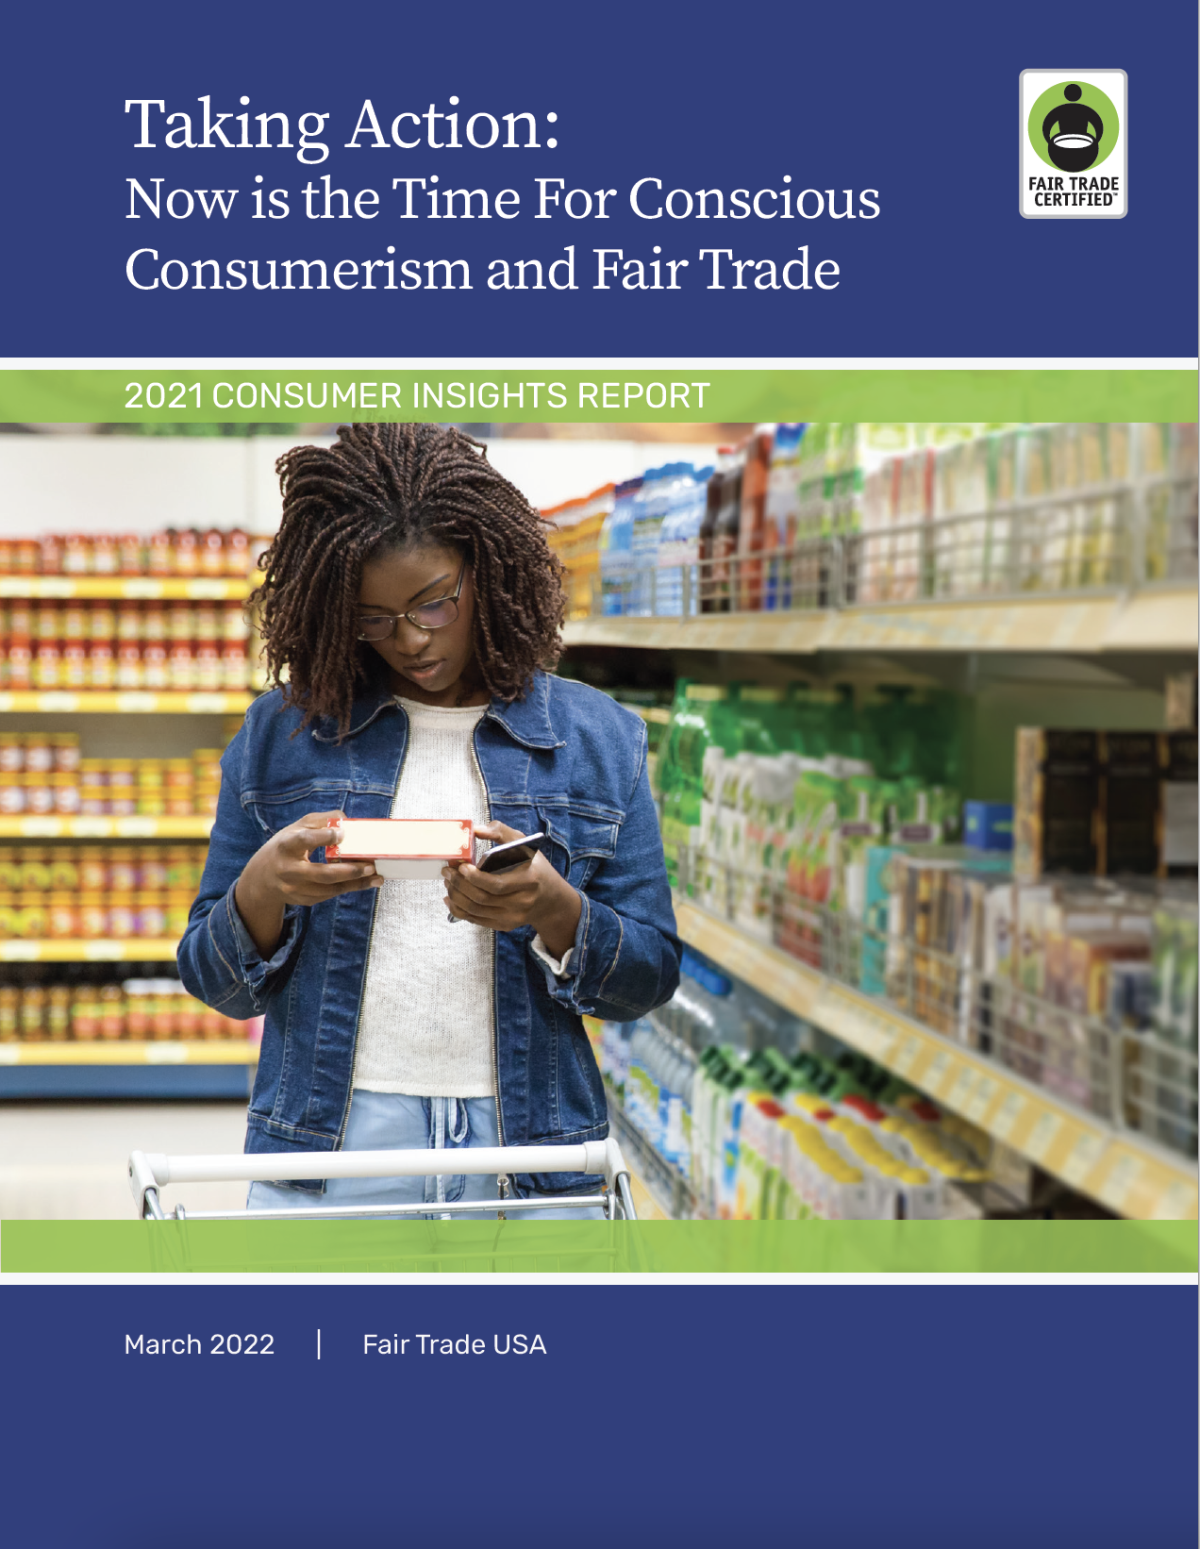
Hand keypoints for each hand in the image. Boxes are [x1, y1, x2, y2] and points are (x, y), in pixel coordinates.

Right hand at [235, 810, 383, 955]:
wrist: (262, 879)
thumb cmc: (285, 847)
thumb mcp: (296, 828)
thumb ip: (320, 821)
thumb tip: (346, 820)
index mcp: (285, 846)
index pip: (303, 841)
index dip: (321, 837)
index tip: (341, 834)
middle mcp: (289, 870)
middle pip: (321, 873)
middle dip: (348, 871)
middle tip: (370, 865)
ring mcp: (295, 888)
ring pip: (329, 889)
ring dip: (355, 884)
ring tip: (376, 877)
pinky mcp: (304, 900)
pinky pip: (329, 895)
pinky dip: (348, 888)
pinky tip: (365, 882)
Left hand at [443, 821, 581, 957]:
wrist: (551, 899)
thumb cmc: (534, 867)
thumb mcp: (525, 844)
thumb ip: (501, 832)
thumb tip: (475, 830)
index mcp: (529, 880)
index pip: (496, 884)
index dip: (474, 878)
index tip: (461, 866)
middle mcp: (522, 902)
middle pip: (482, 898)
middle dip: (459, 884)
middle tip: (448, 871)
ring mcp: (513, 917)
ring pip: (475, 910)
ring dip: (456, 896)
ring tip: (448, 881)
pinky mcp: (504, 925)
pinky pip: (475, 920)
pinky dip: (458, 910)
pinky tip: (451, 898)